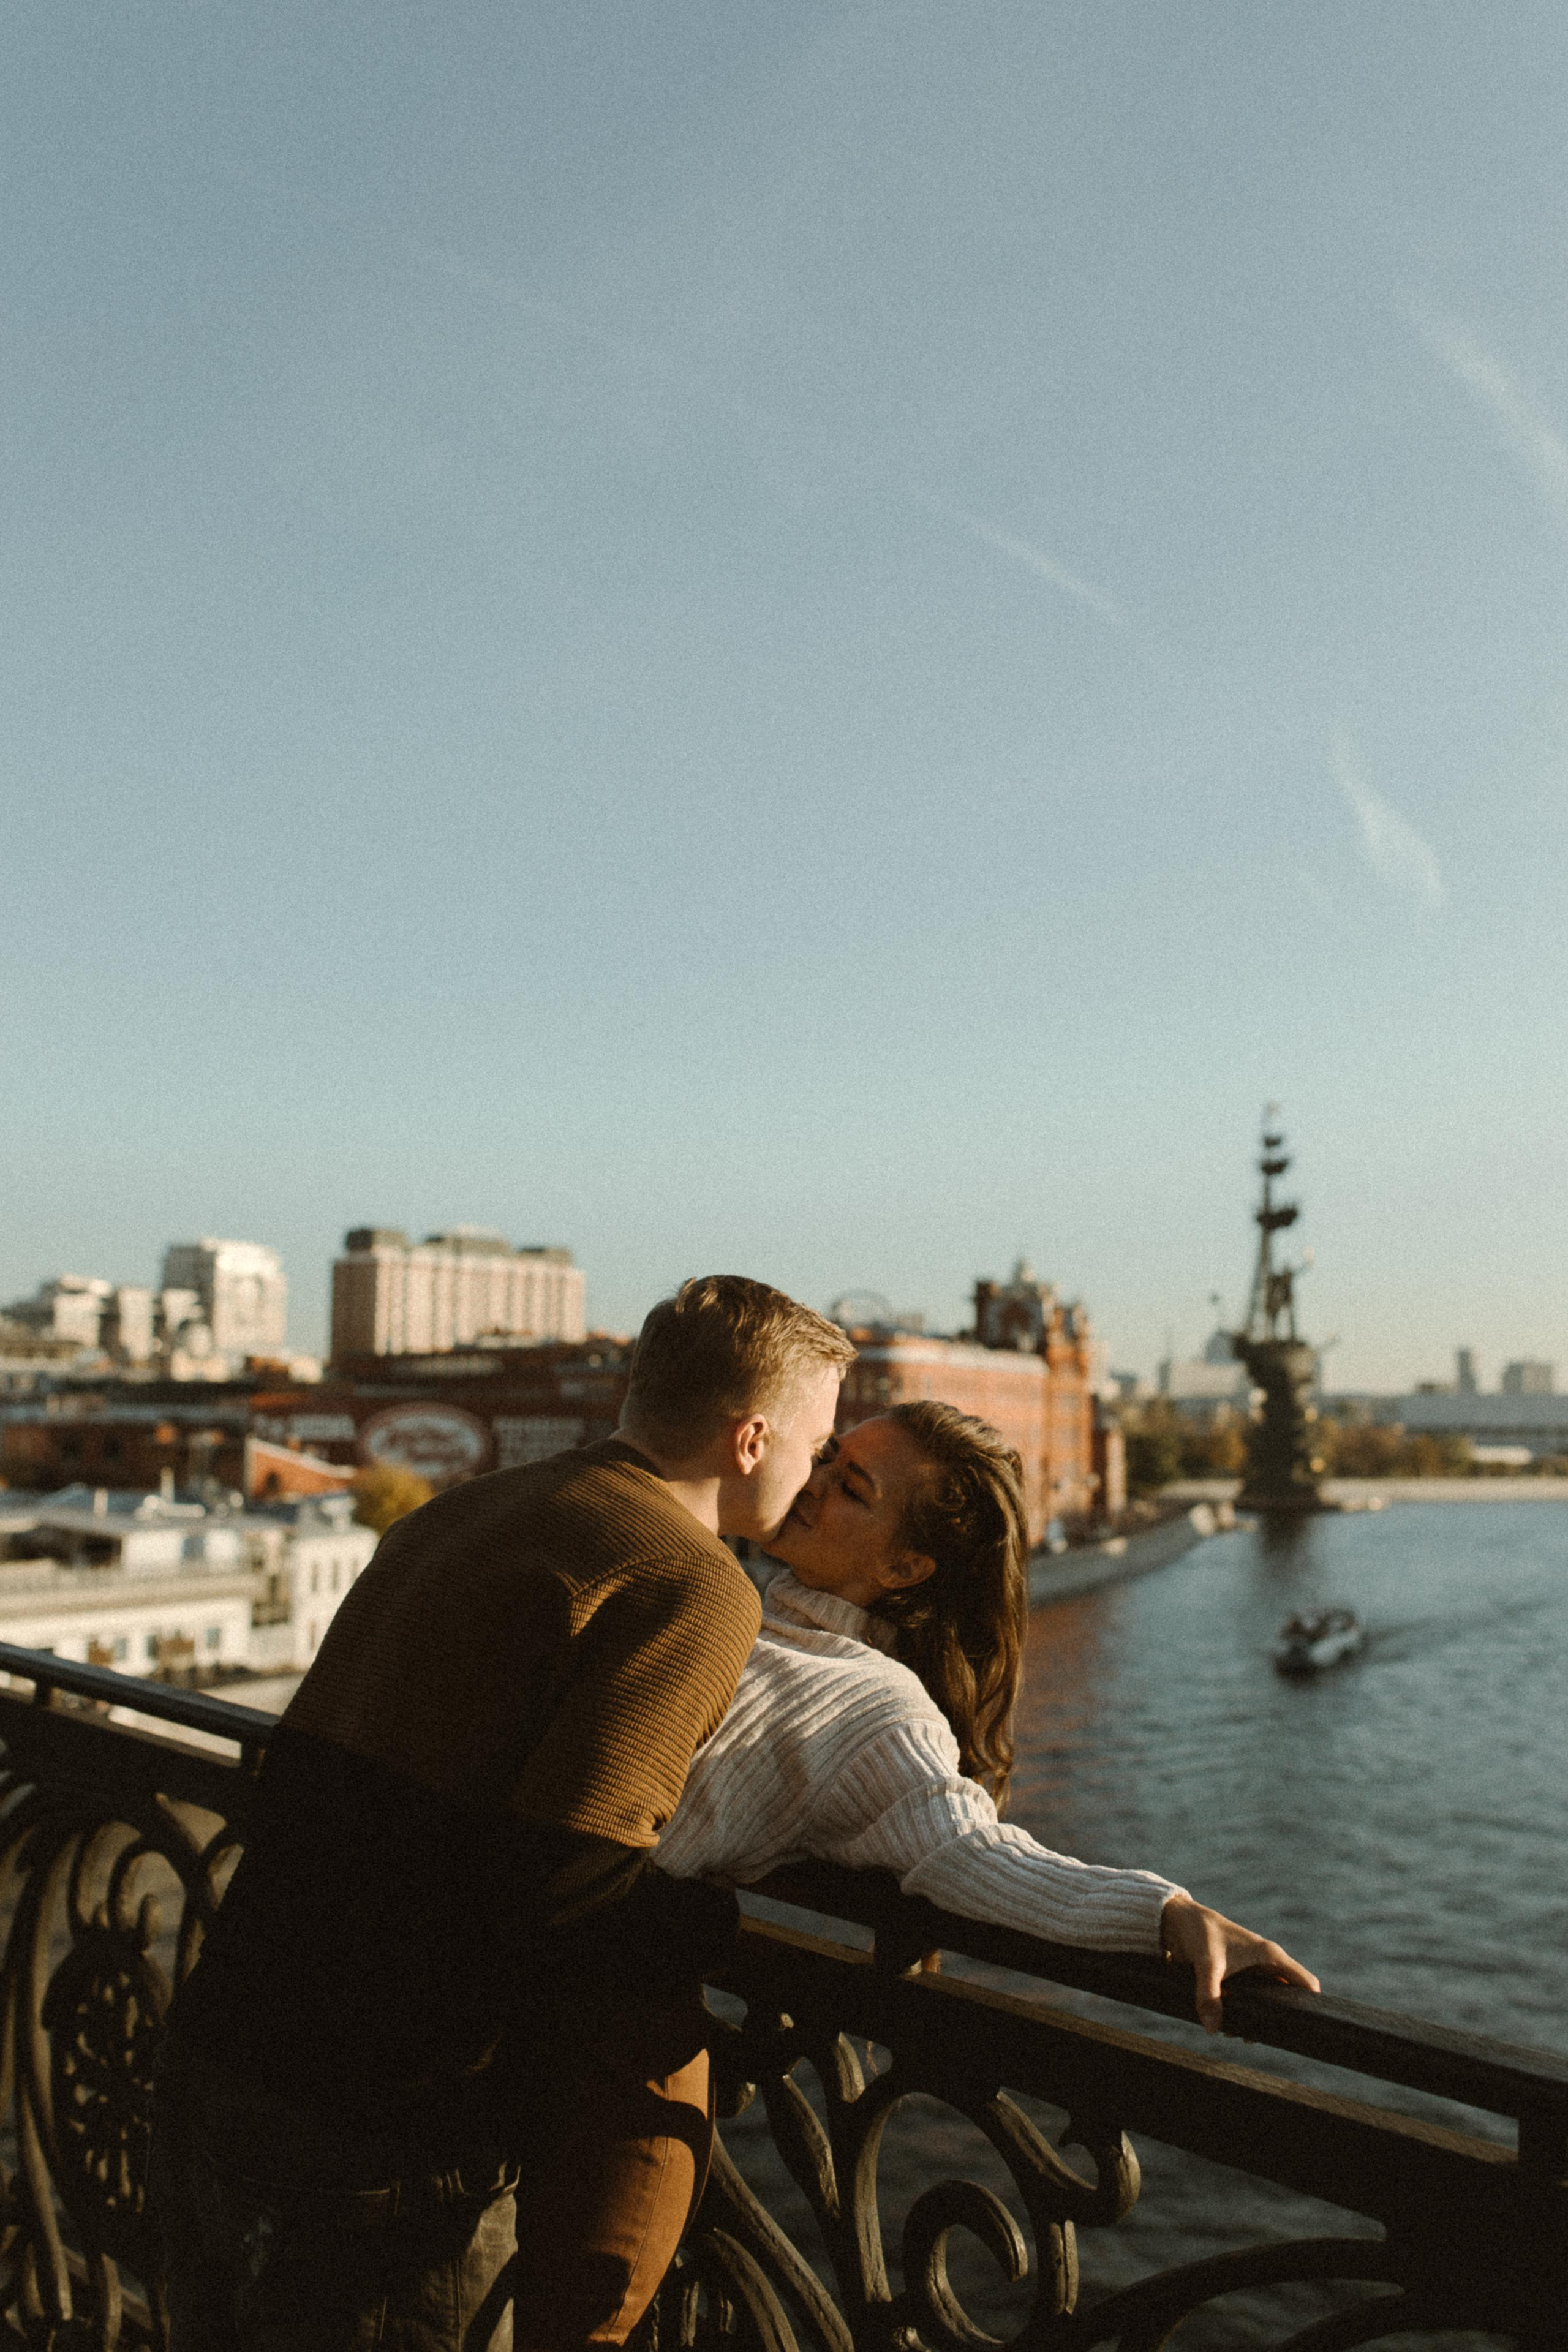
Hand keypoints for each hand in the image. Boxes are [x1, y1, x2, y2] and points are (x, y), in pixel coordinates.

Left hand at [1158, 1893, 1319, 2033]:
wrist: (1179, 1919)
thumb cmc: (1199, 1933)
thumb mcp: (1206, 1964)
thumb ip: (1209, 1995)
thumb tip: (1213, 2029)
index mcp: (1270, 1955)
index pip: (1306, 1982)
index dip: (1311, 2004)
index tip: (1304, 2026)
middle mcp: (1266, 1963)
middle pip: (1287, 1998)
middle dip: (1277, 2020)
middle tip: (1258, 2037)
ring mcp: (1253, 1970)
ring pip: (1267, 2001)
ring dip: (1257, 2020)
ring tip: (1239, 2035)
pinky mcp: (1238, 1976)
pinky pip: (1250, 1999)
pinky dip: (1243, 2013)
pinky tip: (1228, 2026)